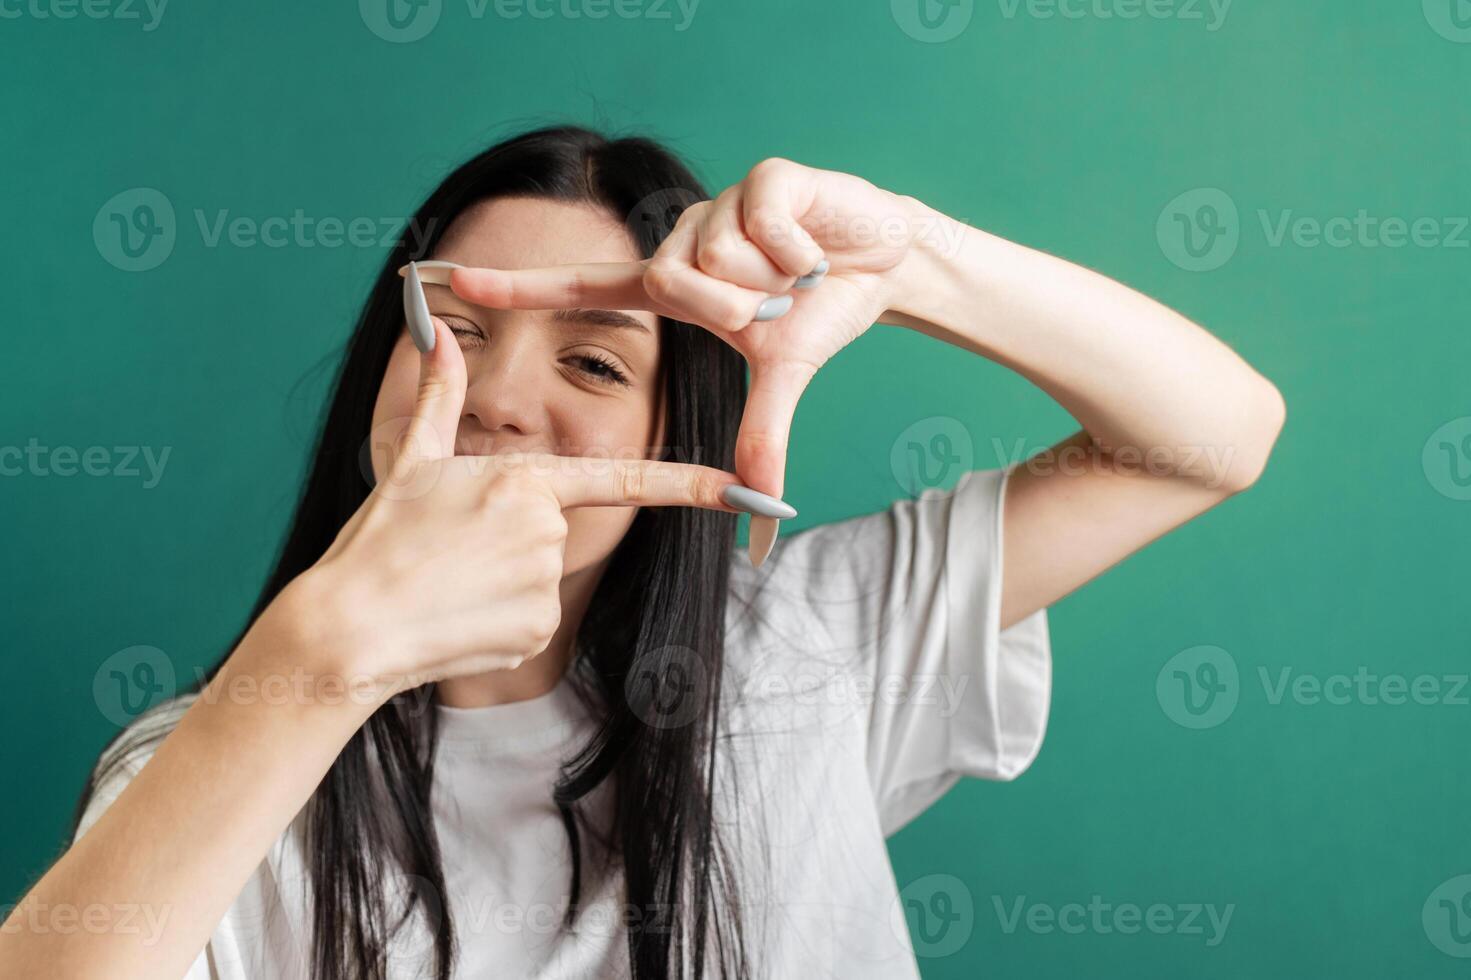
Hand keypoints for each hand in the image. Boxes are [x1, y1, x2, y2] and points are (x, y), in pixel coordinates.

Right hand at [295, 316, 757, 697]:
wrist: (351, 627)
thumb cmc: (380, 539)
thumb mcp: (413, 461)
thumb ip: (441, 396)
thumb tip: (437, 331)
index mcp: (527, 479)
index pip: (628, 478)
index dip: (694, 484)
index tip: (746, 489)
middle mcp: (549, 530)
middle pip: (555, 528)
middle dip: (511, 538)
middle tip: (453, 550)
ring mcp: (546, 584)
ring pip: (541, 575)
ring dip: (502, 581)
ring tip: (449, 583)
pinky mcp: (537, 630)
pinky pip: (530, 619)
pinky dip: (499, 620)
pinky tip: (459, 617)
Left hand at [443, 158, 926, 498]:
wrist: (885, 263)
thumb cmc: (818, 312)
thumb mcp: (781, 378)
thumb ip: (761, 439)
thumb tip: (764, 513)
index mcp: (671, 284)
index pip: (579, 286)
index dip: (516, 285)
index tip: (447, 280)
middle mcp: (682, 240)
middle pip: (670, 281)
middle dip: (729, 307)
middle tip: (770, 306)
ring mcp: (719, 203)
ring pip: (718, 255)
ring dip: (772, 278)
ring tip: (798, 274)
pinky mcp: (765, 175)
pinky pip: (764, 225)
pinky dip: (801, 253)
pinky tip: (817, 251)